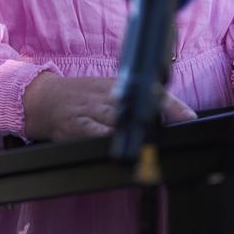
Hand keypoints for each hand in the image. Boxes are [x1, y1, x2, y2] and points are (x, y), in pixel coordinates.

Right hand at [23, 73, 196, 141]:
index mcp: (118, 85)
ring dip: (136, 130)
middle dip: (158, 118)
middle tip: (178, 129)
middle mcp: (107, 95)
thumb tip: (166, 118)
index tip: (190, 117)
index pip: (149, 92)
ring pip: (117, 118)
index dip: (171, 105)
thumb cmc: (81, 97)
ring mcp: (91, 110)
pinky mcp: (76, 126)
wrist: (44, 98)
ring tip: (155, 142)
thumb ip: (133, 103)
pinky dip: (106, 139)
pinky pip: (93, 132)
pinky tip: (119, 148)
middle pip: (137, 105)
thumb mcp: (108, 92)